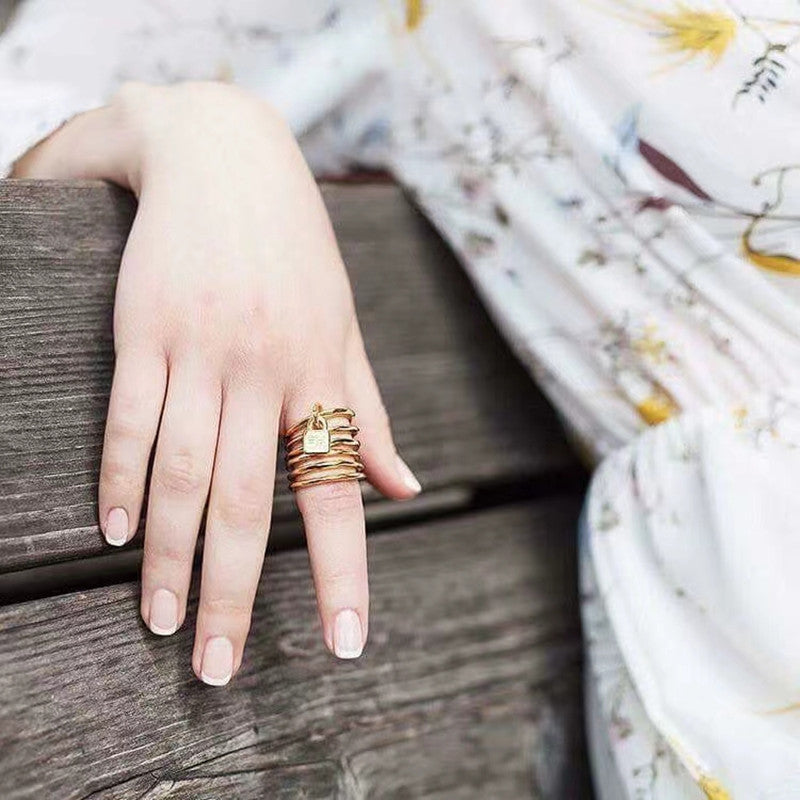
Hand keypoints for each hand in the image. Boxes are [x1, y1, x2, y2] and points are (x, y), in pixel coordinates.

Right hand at [15, 82, 421, 682]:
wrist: (224, 153)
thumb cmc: (294, 252)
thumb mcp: (345, 329)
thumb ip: (370, 414)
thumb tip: (404, 490)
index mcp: (321, 375)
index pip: (338, 490)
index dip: (344, 572)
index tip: (343, 644)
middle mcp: (266, 370)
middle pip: (250, 501)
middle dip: (236, 592)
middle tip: (219, 667)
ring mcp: (202, 349)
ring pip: (186, 472)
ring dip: (173, 556)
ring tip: (164, 622)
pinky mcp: (146, 328)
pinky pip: (131, 416)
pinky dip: (122, 477)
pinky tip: (117, 534)